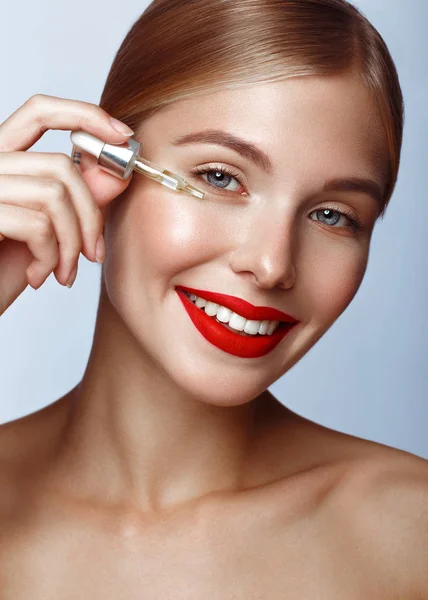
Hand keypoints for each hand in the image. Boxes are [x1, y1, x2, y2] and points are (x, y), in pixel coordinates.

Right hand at [0, 93, 133, 315]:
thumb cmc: (4, 268)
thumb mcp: (49, 231)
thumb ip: (77, 198)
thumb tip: (118, 169)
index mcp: (3, 159)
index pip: (39, 111)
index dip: (84, 114)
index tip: (123, 135)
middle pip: (60, 166)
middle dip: (91, 215)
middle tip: (94, 252)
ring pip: (54, 195)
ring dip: (72, 243)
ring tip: (63, 271)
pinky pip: (37, 225)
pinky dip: (50, 258)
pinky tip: (39, 277)